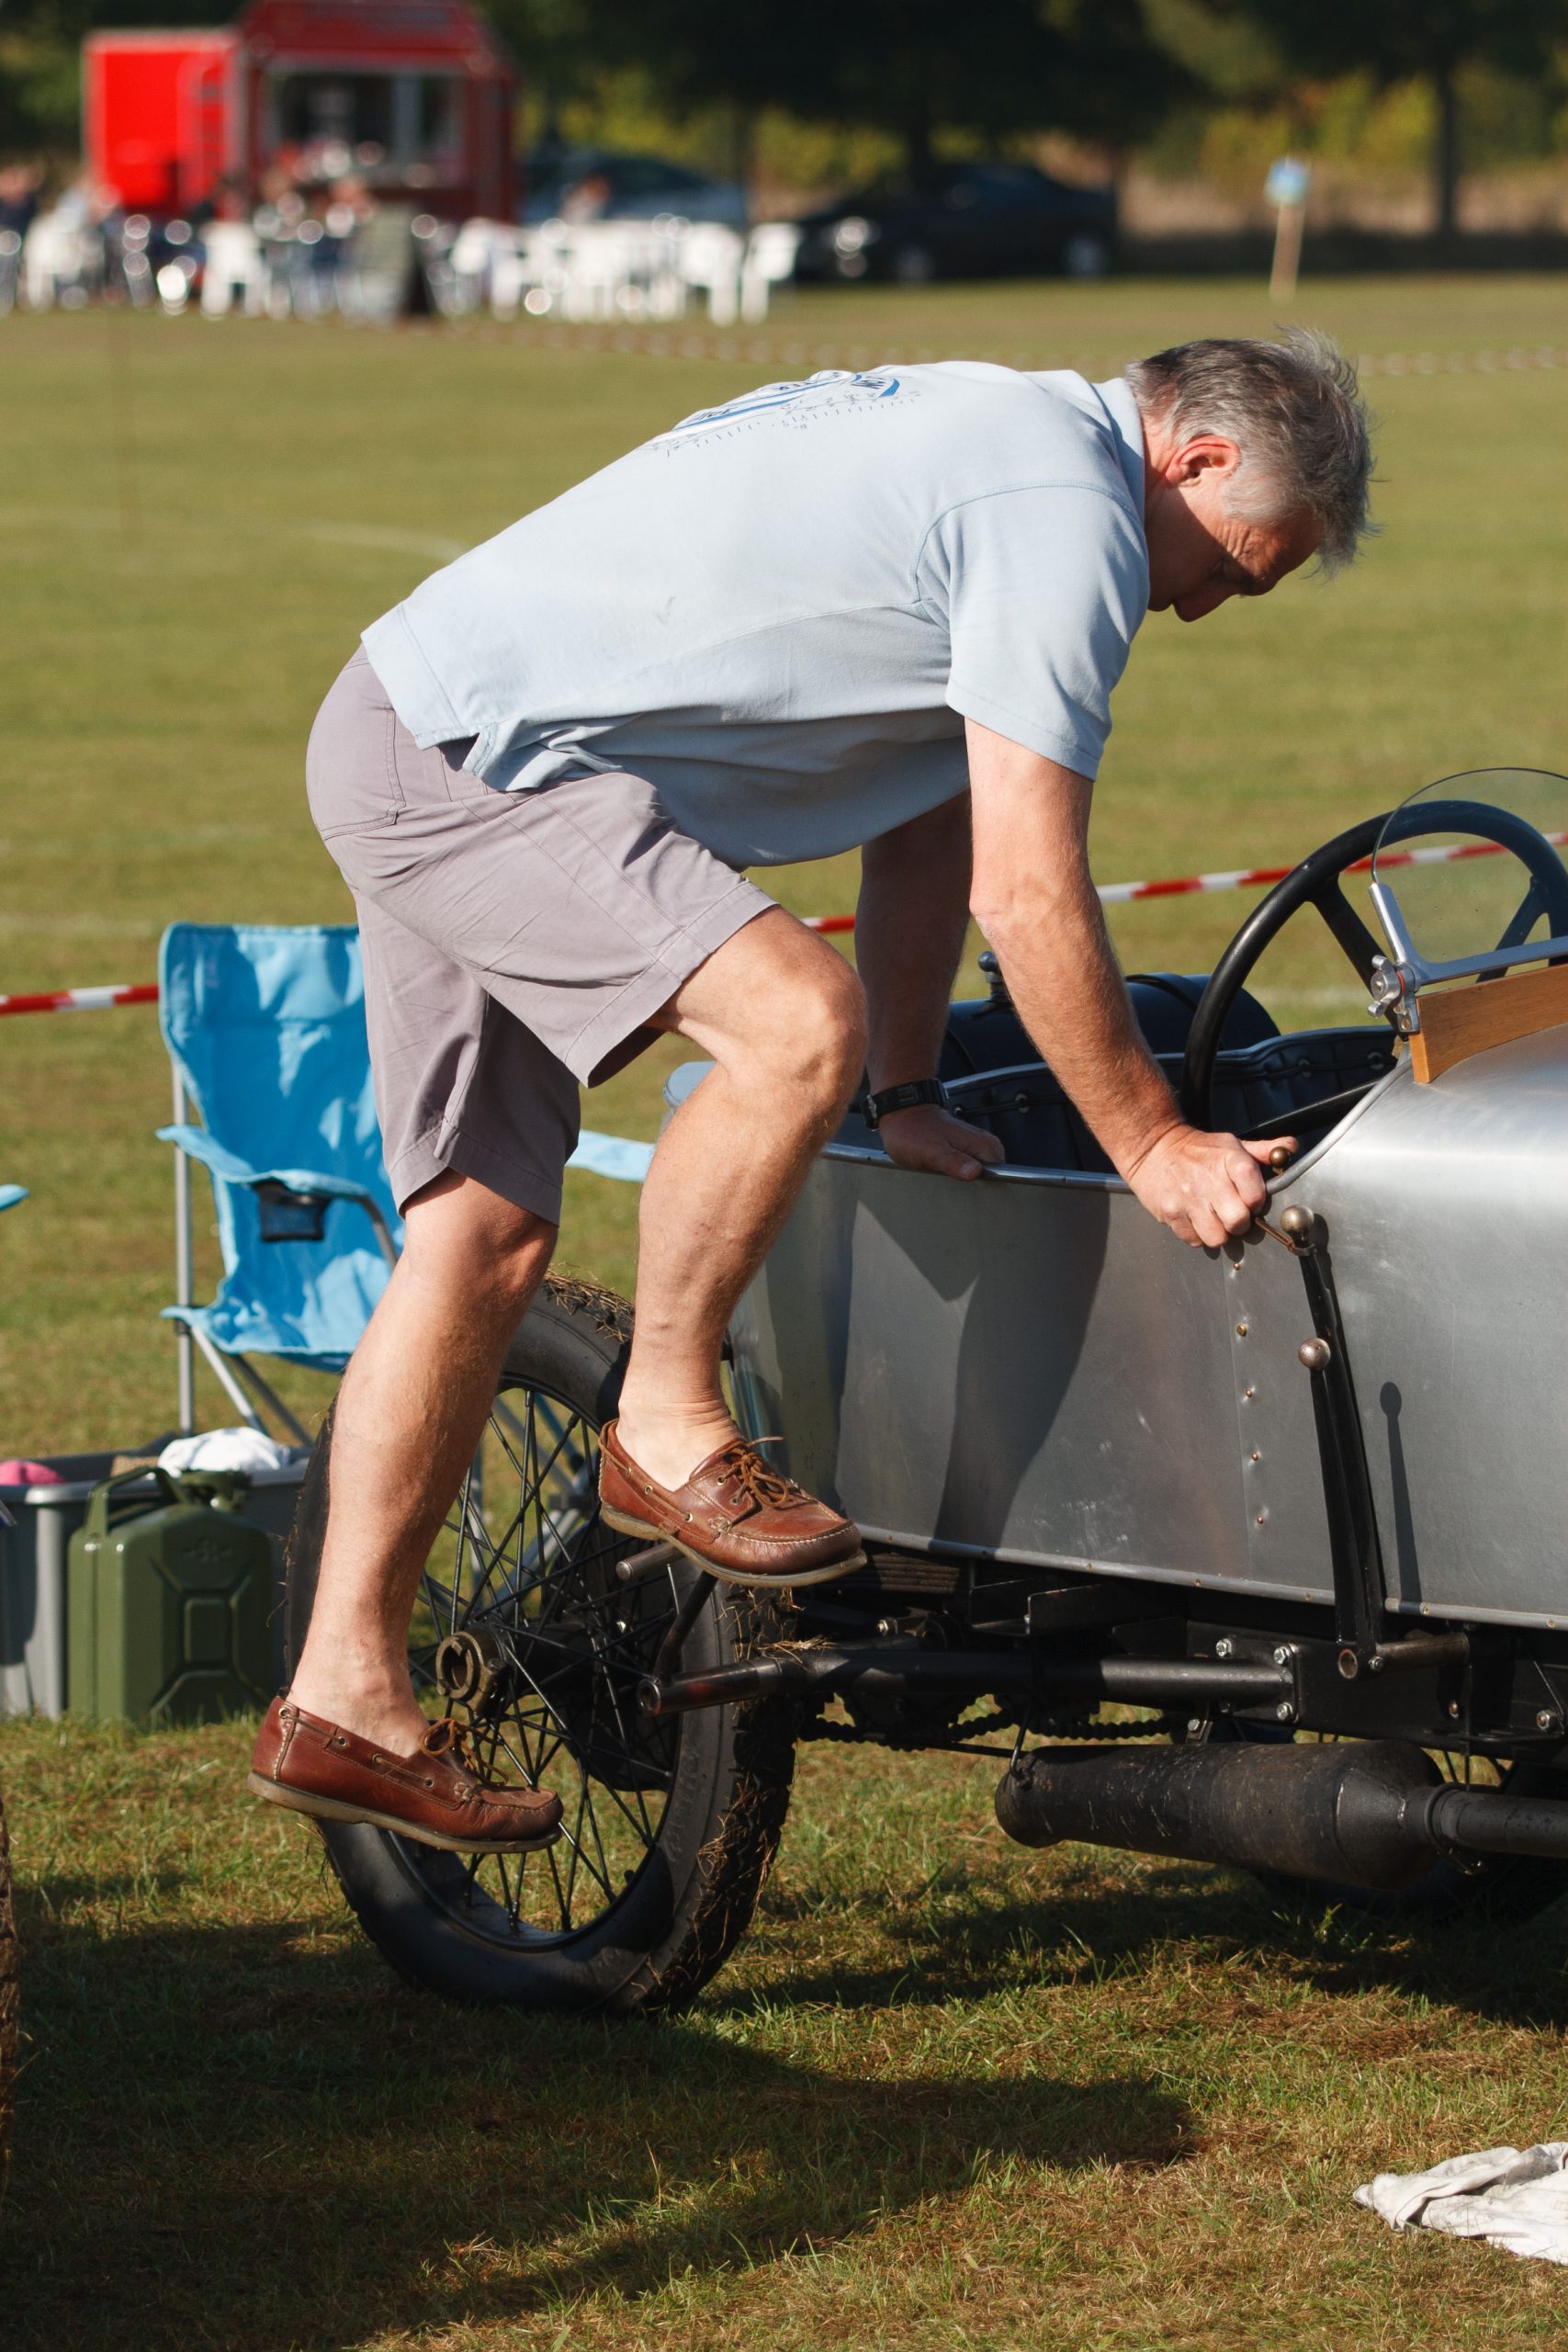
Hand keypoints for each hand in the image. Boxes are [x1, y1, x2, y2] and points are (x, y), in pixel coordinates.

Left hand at [878, 1105, 1005, 1180]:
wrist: (903, 1116)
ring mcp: (977, 1148)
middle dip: (975, 1189)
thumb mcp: (931, 1151)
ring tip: (945, 1178)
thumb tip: (974, 1172)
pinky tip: (945, 1176)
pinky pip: (969, 1171)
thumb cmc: (913, 1132)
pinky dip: (958, 1177)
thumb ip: (953, 1162)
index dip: (988, 1191)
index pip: (1002, 1177)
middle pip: (993, 1180)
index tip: (970, 1195)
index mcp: (984, 1145)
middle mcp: (986, 1145)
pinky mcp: (966, 1152)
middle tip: (951, 1185)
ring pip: (980, 1177)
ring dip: (965, 1184)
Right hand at [1122, 1123, 1295, 1247]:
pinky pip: (1194, 1240)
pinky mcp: (1170, 1213)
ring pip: (1216, 1238)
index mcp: (1229, 1160)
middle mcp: (1208, 1180)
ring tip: (1213, 1218)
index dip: (1256, 1203)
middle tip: (1232, 1214)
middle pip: (1238, 1222)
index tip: (1250, 1200)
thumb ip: (1262, 1150)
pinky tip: (1195, 1218)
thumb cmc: (1197, 1149)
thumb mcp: (1230, 1143)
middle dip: (1239, 1223)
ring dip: (1218, 1233)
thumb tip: (1289, 1148)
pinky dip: (1197, 1235)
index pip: (1256, 1196)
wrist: (1153, 1148)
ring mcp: (1187, 1199)